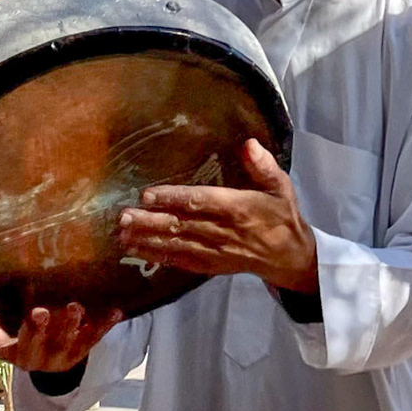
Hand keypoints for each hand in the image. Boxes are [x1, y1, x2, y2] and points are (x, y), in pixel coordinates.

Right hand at [0, 301, 121, 372]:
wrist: (49, 364)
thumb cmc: (21, 341)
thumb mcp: (1, 338)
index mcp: (11, 351)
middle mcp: (35, 358)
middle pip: (34, 344)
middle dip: (36, 329)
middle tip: (40, 312)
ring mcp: (60, 356)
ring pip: (65, 343)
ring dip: (70, 325)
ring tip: (74, 308)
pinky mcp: (81, 352)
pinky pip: (94, 339)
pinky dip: (104, 325)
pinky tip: (115, 313)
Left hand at [116, 139, 317, 294]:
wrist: (289, 256)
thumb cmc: (282, 216)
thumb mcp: (281, 187)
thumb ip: (264, 166)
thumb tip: (248, 144)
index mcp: (239, 208)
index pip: (201, 202)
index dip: (174, 198)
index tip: (148, 194)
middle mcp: (224, 232)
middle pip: (182, 226)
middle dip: (150, 222)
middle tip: (123, 217)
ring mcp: (216, 252)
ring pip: (176, 245)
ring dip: (148, 241)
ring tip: (122, 235)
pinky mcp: (211, 266)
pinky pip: (182, 262)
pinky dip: (159, 257)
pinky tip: (138, 251)